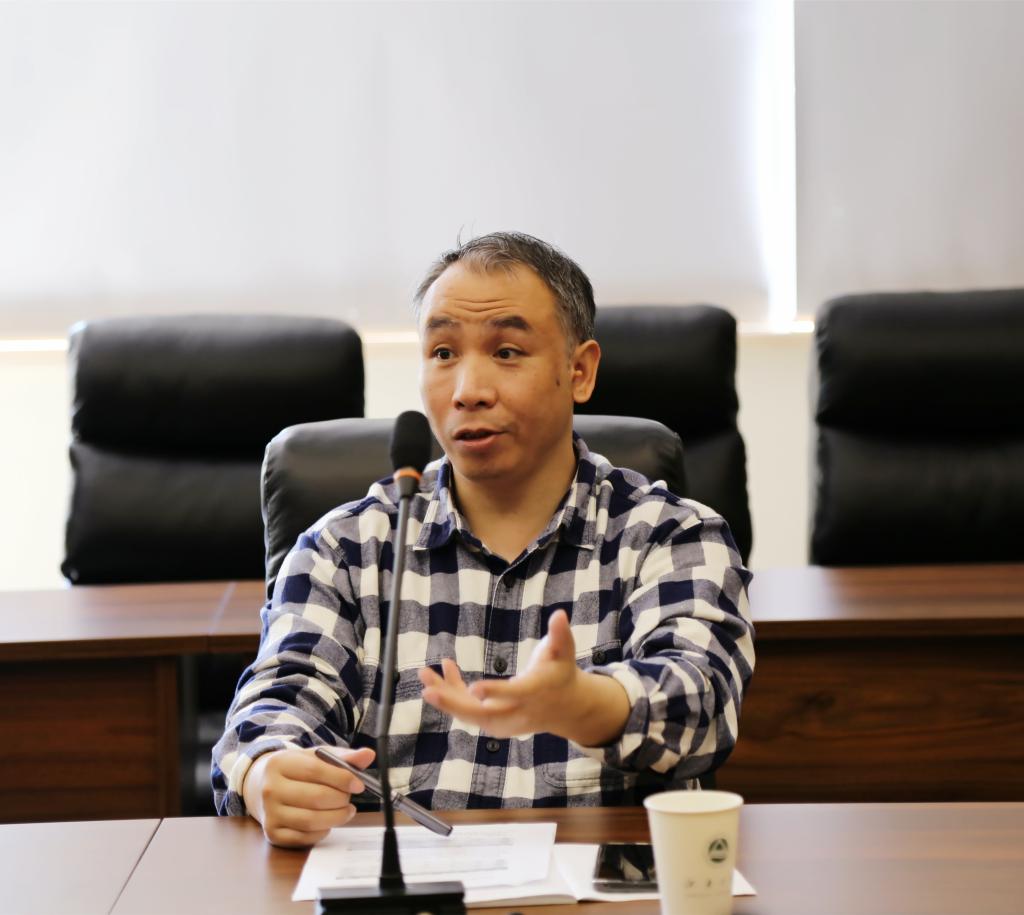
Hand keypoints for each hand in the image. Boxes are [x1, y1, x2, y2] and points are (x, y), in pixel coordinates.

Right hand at [241, 745, 374, 847]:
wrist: (262, 786)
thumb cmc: (296, 771)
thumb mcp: (315, 757)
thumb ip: (342, 757)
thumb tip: (367, 755)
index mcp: (281, 763)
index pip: (316, 771)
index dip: (342, 778)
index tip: (359, 785)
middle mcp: (271, 789)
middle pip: (316, 797)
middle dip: (341, 799)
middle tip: (349, 798)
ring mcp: (270, 813)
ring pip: (311, 820)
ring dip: (336, 817)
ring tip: (346, 811)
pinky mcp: (272, 834)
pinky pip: (304, 837)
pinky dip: (322, 831)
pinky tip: (328, 822)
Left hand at [418, 609, 628, 744]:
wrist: (564, 707)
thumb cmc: (561, 673)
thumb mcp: (564, 652)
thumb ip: (560, 634)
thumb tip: (560, 614)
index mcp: (533, 693)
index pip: (513, 695)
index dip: (495, 691)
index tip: (474, 688)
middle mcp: (515, 712)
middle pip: (482, 713)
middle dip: (453, 703)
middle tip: (428, 692)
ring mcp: (502, 720)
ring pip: (469, 713)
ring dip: (445, 696)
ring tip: (423, 675)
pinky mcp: (493, 719)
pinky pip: (469, 708)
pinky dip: (453, 692)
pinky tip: (443, 669)